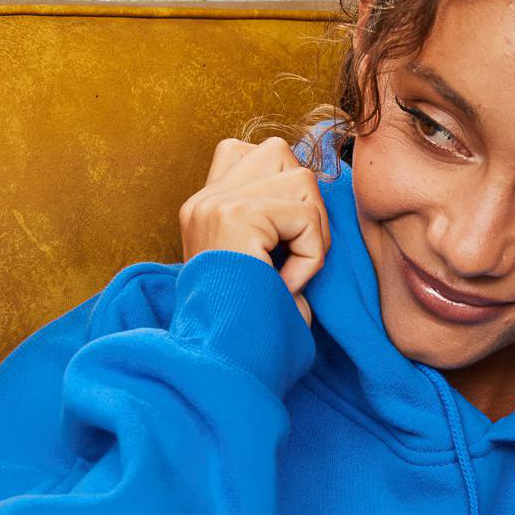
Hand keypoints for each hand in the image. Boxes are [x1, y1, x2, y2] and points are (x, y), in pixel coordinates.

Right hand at [179, 135, 329, 326]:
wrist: (224, 361)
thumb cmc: (251, 328)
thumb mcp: (257, 266)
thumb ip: (271, 221)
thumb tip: (312, 183)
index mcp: (202, 208)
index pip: (246, 153)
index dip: (281, 187)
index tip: (279, 242)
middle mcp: (203, 200)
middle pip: (279, 154)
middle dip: (303, 202)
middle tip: (295, 256)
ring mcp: (215, 204)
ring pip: (301, 179)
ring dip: (312, 231)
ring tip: (291, 274)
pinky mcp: (236, 216)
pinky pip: (305, 218)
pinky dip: (311, 256)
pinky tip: (288, 286)